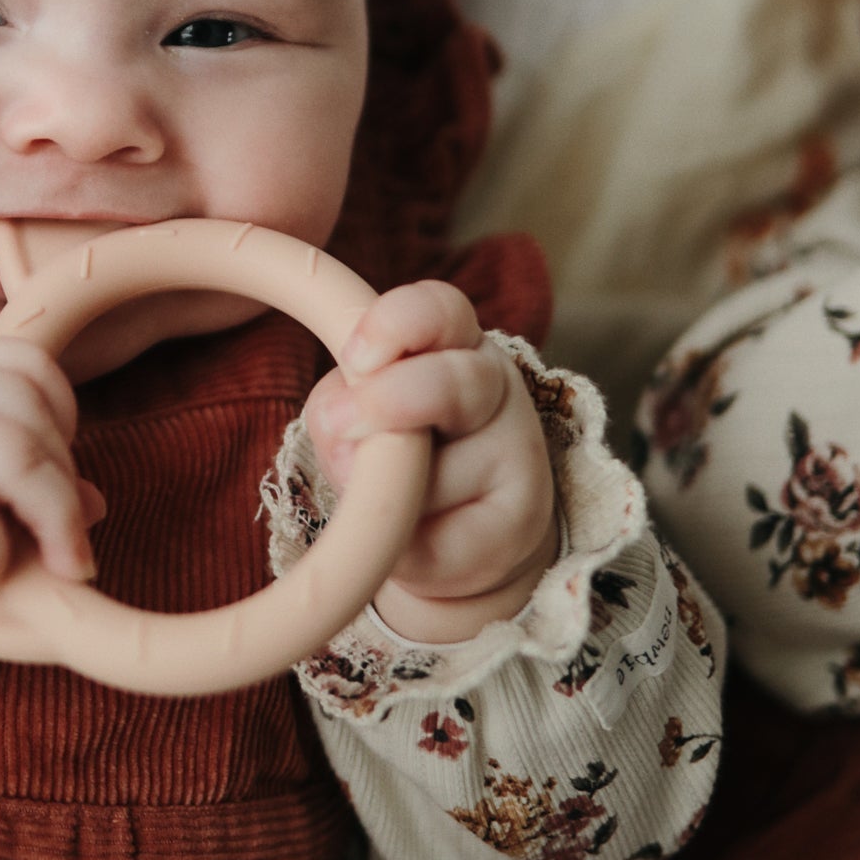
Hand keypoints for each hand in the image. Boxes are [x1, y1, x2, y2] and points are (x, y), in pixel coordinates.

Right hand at [0, 337, 105, 612]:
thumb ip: (8, 474)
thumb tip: (96, 505)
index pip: (31, 370)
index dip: (64, 424)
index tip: (59, 474)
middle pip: (38, 424)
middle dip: (69, 494)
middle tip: (77, 551)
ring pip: (22, 463)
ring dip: (57, 523)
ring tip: (62, 568)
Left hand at [303, 280, 557, 641]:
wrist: (461, 535)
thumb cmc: (398, 451)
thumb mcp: (358, 412)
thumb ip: (341, 405)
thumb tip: (341, 432)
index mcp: (454, 343)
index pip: (440, 310)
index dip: (395, 325)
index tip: (355, 357)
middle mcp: (497, 389)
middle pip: (455, 382)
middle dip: (390, 401)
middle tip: (340, 425)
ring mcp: (518, 456)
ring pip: (435, 478)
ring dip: (386, 496)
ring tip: (384, 503)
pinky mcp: (518, 526)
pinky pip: (436, 542)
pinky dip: (401, 549)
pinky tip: (407, 541)